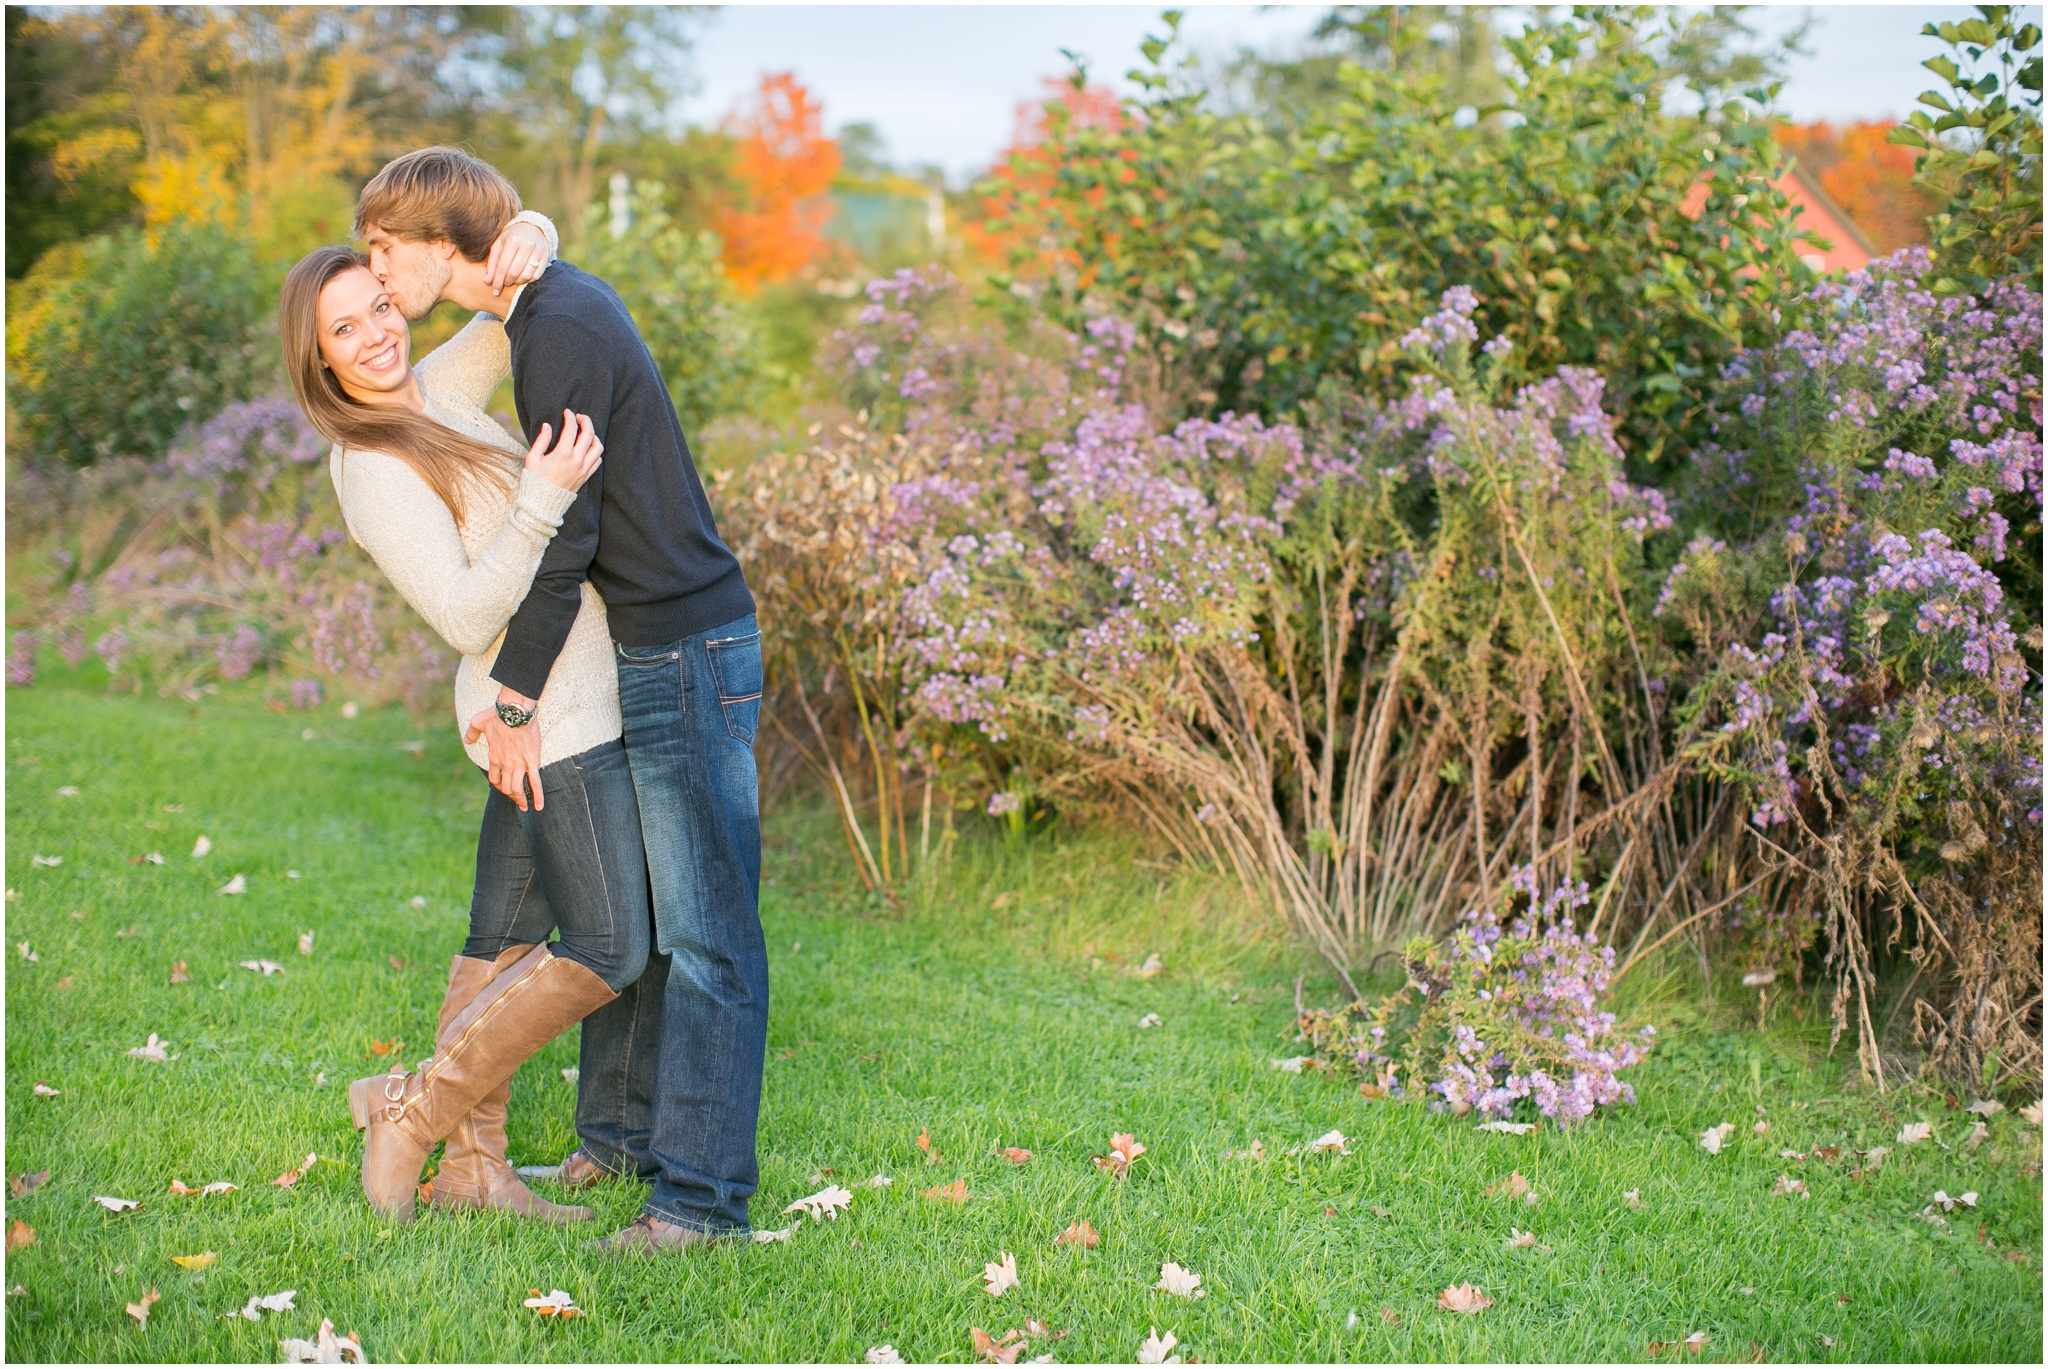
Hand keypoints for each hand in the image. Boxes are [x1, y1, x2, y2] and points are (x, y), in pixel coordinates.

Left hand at [465, 691, 544, 810]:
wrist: (514, 711)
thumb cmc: (496, 715)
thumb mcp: (477, 723)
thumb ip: (471, 733)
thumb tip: (466, 740)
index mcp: (493, 757)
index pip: (494, 779)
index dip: (498, 786)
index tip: (503, 788)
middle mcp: (505, 765)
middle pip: (506, 787)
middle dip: (510, 796)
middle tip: (515, 800)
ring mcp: (518, 765)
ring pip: (518, 789)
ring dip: (520, 800)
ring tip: (525, 807)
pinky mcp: (532, 761)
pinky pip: (535, 782)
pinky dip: (537, 795)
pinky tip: (538, 806)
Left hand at [483, 220, 548, 295]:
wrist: (531, 227)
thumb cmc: (511, 237)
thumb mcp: (499, 245)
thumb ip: (492, 263)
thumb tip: (487, 282)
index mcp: (512, 240)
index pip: (503, 266)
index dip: (498, 281)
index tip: (494, 291)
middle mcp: (527, 245)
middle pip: (514, 272)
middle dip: (507, 282)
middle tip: (504, 283)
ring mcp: (538, 251)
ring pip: (526, 276)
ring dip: (518, 282)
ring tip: (513, 280)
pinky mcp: (546, 256)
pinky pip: (536, 275)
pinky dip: (528, 280)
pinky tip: (523, 278)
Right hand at [523, 408, 602, 493]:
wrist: (542, 503)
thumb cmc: (534, 480)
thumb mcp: (532, 458)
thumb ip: (541, 440)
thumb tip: (547, 426)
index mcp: (563, 454)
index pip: (572, 428)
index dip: (570, 417)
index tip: (567, 412)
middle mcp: (577, 460)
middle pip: (589, 434)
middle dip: (586, 421)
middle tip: (579, 417)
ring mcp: (584, 469)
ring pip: (598, 447)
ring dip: (594, 436)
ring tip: (585, 432)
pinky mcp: (586, 476)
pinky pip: (597, 460)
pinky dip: (596, 451)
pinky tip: (588, 447)